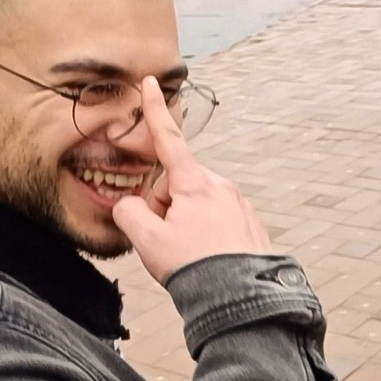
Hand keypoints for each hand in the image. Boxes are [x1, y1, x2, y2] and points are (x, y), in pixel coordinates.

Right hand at [112, 77, 271, 285]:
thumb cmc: (195, 268)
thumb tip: (131, 206)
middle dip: (166, 207)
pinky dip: (207, 235)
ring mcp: (239, 205)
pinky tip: (208, 259)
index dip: (155, 112)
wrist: (239, 298)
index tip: (150, 83)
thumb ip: (129, 214)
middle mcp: (221, 187)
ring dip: (186, 222)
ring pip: (198, 205)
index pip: (169, 140)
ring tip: (190, 254)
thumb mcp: (147, 241)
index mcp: (195, 184)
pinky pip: (219, 221)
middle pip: (178, 186)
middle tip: (167, 240)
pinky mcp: (251, 224)